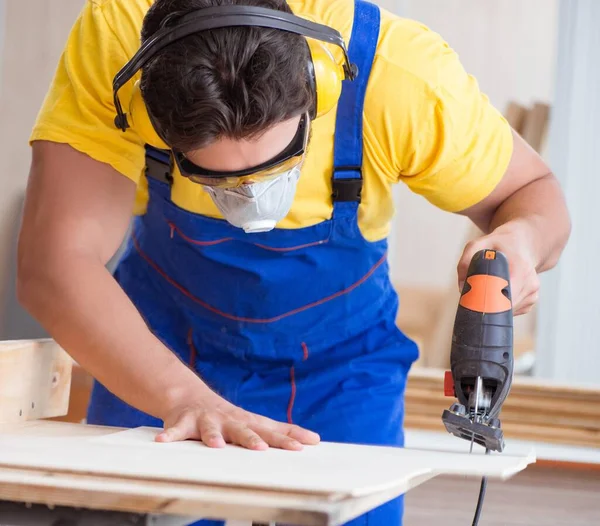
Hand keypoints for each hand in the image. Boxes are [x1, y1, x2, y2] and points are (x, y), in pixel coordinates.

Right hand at [155, 394, 320, 450]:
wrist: (189, 396)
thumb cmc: (228, 416)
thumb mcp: (254, 421)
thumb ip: (280, 431)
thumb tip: (314, 439)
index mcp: (247, 422)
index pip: (272, 431)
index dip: (287, 438)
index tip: (305, 445)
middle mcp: (229, 420)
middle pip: (244, 430)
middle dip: (253, 439)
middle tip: (262, 448)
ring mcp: (206, 420)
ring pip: (210, 430)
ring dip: (213, 436)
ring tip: (217, 445)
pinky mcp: (183, 422)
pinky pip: (174, 431)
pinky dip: (169, 435)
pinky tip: (163, 441)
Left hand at [457, 222, 539, 315]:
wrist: (523, 243)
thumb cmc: (499, 244)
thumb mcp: (478, 244)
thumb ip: (466, 261)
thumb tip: (463, 287)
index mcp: (521, 270)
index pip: (504, 297)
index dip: (487, 303)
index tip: (474, 302)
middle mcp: (530, 284)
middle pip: (504, 308)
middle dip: (486, 305)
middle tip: (474, 295)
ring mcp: (532, 294)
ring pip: (507, 312)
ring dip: (493, 304)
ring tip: (489, 286)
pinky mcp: (530, 301)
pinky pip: (511, 311)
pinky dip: (501, 305)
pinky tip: (499, 289)